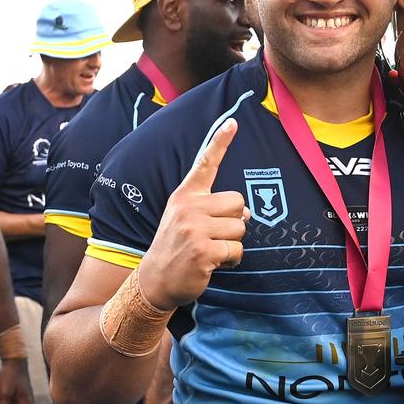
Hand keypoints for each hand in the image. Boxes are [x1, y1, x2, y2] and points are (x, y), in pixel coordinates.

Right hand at [137, 119, 248, 310]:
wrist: (154, 280)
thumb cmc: (177, 247)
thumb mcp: (185, 219)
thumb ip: (212, 208)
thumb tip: (248, 213)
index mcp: (185, 196)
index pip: (205, 164)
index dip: (220, 142)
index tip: (233, 122)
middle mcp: (188, 207)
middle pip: (239, 202)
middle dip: (234, 222)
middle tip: (213, 235)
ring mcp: (193, 229)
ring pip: (241, 228)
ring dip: (232, 244)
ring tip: (210, 250)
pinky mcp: (202, 251)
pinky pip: (237, 250)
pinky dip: (231, 260)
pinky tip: (212, 263)